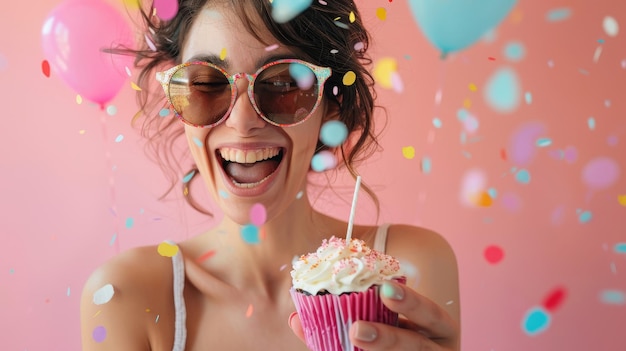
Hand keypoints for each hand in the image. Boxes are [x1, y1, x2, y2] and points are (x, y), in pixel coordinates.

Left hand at [288, 281, 459, 349]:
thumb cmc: (398, 338)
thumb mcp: (386, 325)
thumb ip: (352, 317)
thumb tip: (296, 318)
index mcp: (438, 330)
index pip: (432, 314)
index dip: (411, 302)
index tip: (384, 288)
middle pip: (419, 347)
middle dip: (389, 338)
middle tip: (356, 330)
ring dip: (381, 350)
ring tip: (353, 340)